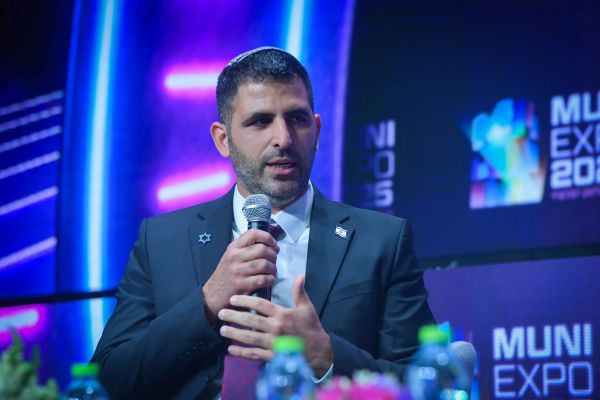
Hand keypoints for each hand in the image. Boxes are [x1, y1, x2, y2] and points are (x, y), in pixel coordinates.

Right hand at [202, 229, 278, 320]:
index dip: (268, 237)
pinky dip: (270, 279)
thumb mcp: (230, 256)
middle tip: (274, 260)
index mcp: (233, 248)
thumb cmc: (225, 275)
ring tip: (271, 271)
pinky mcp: (242, 285)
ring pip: (265, 264)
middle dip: (273, 255)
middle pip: (262, 249)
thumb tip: (268, 243)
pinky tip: (269, 280)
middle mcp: (235, 257)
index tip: (274, 245)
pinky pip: (263, 279)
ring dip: (273, 268)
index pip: (253, 234)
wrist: (213, 295)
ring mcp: (238, 271)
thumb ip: (245, 248)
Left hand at [217, 275, 332, 376]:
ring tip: (222, 329)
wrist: (318, 352)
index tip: (233, 299)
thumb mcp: (307, 308)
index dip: (245, 300)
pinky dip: (242, 353)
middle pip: (250, 320)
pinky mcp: (272, 356)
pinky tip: (231, 350)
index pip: (260, 305)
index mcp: (282, 314)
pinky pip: (254, 354)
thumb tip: (299, 275)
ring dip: (234, 333)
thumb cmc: (311, 328)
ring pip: (249, 337)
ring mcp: (273, 343)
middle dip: (234, 316)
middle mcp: (275, 328)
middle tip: (221, 313)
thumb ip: (300, 292)